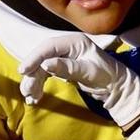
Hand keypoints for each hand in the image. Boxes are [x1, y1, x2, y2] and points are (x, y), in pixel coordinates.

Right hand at [16, 35, 139, 131]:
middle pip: (42, 57)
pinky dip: (39, 85)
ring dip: (34, 82)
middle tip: (26, 90)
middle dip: (32, 74)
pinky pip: (45, 75)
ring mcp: (63, 57)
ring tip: (30, 97)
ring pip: (41, 68)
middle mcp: (66, 47)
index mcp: (74, 42)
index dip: (34, 57)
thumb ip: (67, 67)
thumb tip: (45, 65)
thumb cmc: (106, 75)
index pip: (49, 47)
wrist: (116, 87)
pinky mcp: (62, 68)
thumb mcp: (88, 72)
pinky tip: (34, 97)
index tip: (23, 71)